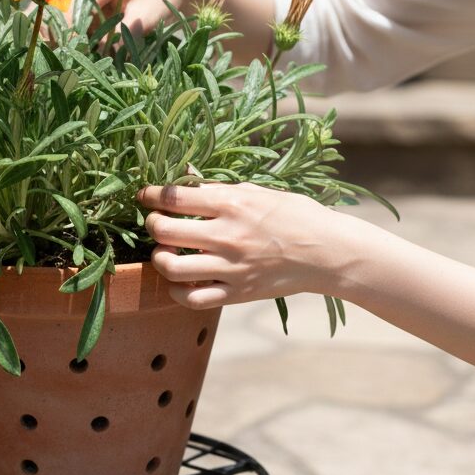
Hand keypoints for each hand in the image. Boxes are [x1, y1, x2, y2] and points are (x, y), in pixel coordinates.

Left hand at [136, 180, 345, 308]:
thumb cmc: (296, 215)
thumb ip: (219, 188)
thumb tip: (185, 176)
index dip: (151, 195)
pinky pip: (192, 298)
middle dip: (152, 225)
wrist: (328, 252)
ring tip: (165, 253)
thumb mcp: (258, 191)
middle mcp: (227, 235)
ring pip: (171, 267)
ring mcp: (231, 267)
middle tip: (157, 224)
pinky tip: (180, 281)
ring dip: (159, 258)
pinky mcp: (237, 293)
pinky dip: (177, 291)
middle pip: (164, 231)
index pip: (174, 197)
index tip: (145, 196)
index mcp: (232, 204)